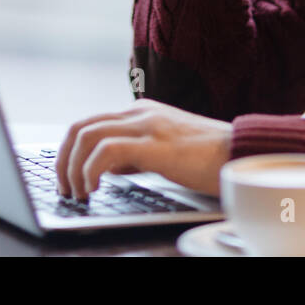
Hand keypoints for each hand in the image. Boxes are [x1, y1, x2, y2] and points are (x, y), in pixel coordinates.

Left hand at [55, 100, 232, 199]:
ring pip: (86, 135)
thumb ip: (135, 154)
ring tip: (78, 193)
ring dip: (72, 168)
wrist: (242, 154)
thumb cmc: (208, 158)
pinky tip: (94, 188)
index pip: (89, 123)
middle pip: (80, 127)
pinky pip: (106, 150)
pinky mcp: (154, 143)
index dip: (69, 152)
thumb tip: (108, 169)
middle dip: (62, 160)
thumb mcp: (164, 150)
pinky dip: (90, 170)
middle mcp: (139, 112)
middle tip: (65, 188)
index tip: (67, 177)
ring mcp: (147, 124)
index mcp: (141, 111)